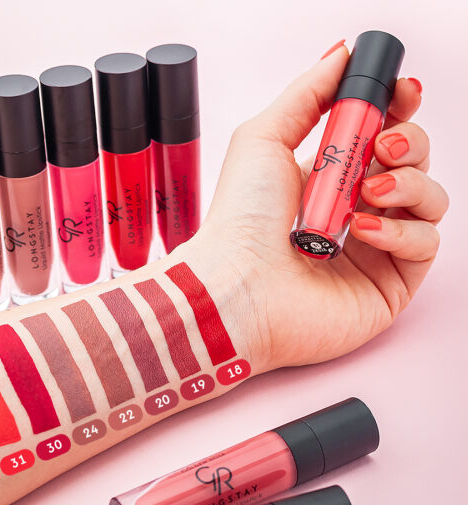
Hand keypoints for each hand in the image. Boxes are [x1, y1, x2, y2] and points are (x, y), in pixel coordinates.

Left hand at [196, 42, 447, 369]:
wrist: (237, 288)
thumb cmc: (240, 220)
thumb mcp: (264, 138)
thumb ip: (307, 94)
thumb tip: (342, 56)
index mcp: (324, 180)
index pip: (380, 137)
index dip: (398, 110)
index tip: (401, 91)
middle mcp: (352, 213)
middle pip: (411, 164)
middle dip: (409, 143)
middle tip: (382, 147)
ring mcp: (372, 250)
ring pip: (429, 201)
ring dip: (410, 183)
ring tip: (369, 191)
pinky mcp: (387, 285)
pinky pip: (426, 245)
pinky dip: (404, 230)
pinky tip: (364, 229)